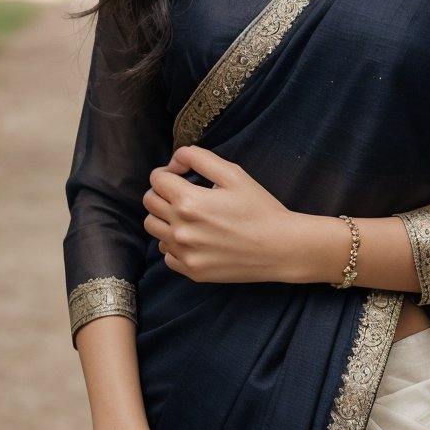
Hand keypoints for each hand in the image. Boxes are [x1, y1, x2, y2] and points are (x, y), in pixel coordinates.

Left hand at [142, 143, 294, 284]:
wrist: (280, 248)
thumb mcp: (233, 173)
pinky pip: (166, 254)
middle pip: (150, 203)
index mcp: (189, 202)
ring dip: (165, 218)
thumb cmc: (259, 208)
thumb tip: (175, 161)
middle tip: (184, 194)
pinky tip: (195, 238)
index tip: (182, 176)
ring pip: (153, 228)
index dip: (167, 173)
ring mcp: (185, 253)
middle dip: (163, 193)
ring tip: (188, 216)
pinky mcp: (191, 271)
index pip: (156, 180)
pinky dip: (175, 244)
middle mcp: (180, 229)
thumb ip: (198, 158)